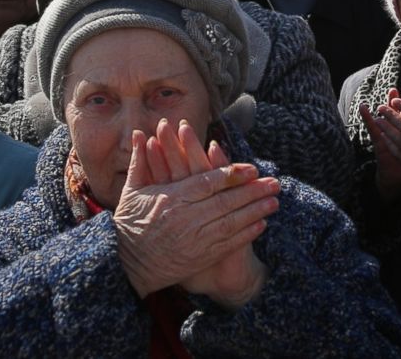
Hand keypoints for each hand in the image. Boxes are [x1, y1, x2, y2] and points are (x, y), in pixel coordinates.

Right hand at [114, 118, 277, 306]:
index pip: (207, 183)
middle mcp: (184, 218)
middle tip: (275, 183)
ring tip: (275, 202)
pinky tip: (261, 224)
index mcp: (170, 199)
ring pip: (230, 223)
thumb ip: (141, 162)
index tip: (253, 169)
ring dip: (255, 212)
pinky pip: (226, 245)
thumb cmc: (130, 225)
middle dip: (252, 192)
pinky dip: (245, 235)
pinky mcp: (197, 258)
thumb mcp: (132, 192)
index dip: (231, 175)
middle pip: (225, 202)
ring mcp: (192, 240)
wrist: (125, 266)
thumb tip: (140, 134)